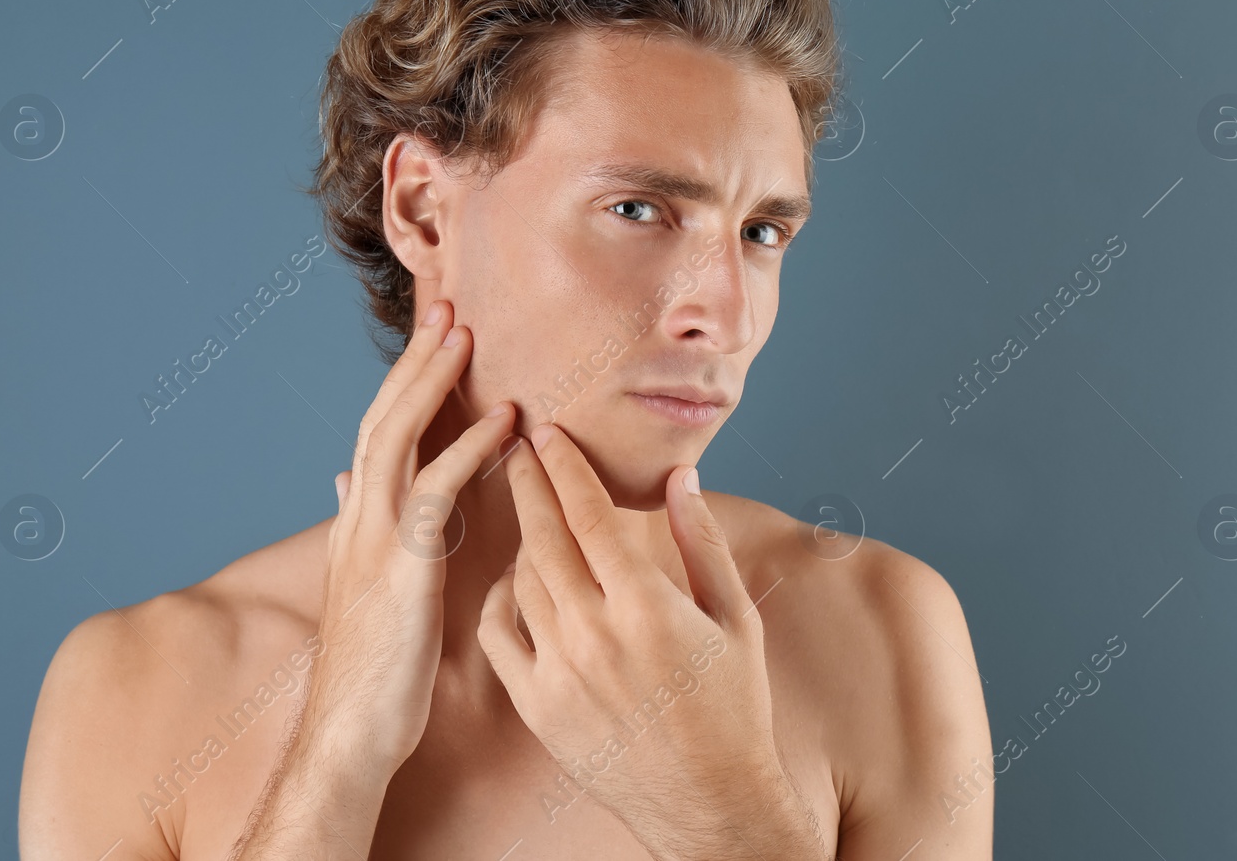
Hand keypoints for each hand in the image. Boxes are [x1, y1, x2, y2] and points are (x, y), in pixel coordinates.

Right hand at [305, 298, 514, 775]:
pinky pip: (436, 493)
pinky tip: (502, 421)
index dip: (405, 379)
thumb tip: (345, 479)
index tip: (434, 333)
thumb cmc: (371, 668)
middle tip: (447, 305)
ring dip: (431, 381)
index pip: (379, 430)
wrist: (350, 735)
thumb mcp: (364, 584)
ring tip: (463, 333)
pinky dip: (467, 449)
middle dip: (414, 359)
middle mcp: (358, 518)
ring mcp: (374, 540)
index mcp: (357, 520)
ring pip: (397, 437)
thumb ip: (361, 525)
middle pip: (383, 416)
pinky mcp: (401, 568)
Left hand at [476, 424, 823, 859]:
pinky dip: (501, 598)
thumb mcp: (735, 618)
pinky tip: (515, 580)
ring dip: (521, 539)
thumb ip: (702, 541)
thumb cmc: (734, 708)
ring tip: (530, 514)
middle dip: (529, 484)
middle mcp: (594, 635)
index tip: (548, 432)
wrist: (709, 803)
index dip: (564, 467)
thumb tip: (680, 476)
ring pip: (521, 582)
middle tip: (517, 447)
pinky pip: (500, 635)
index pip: (589, 515)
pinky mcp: (538, 707)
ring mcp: (559, 673)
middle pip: (543, 537)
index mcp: (647, 607)